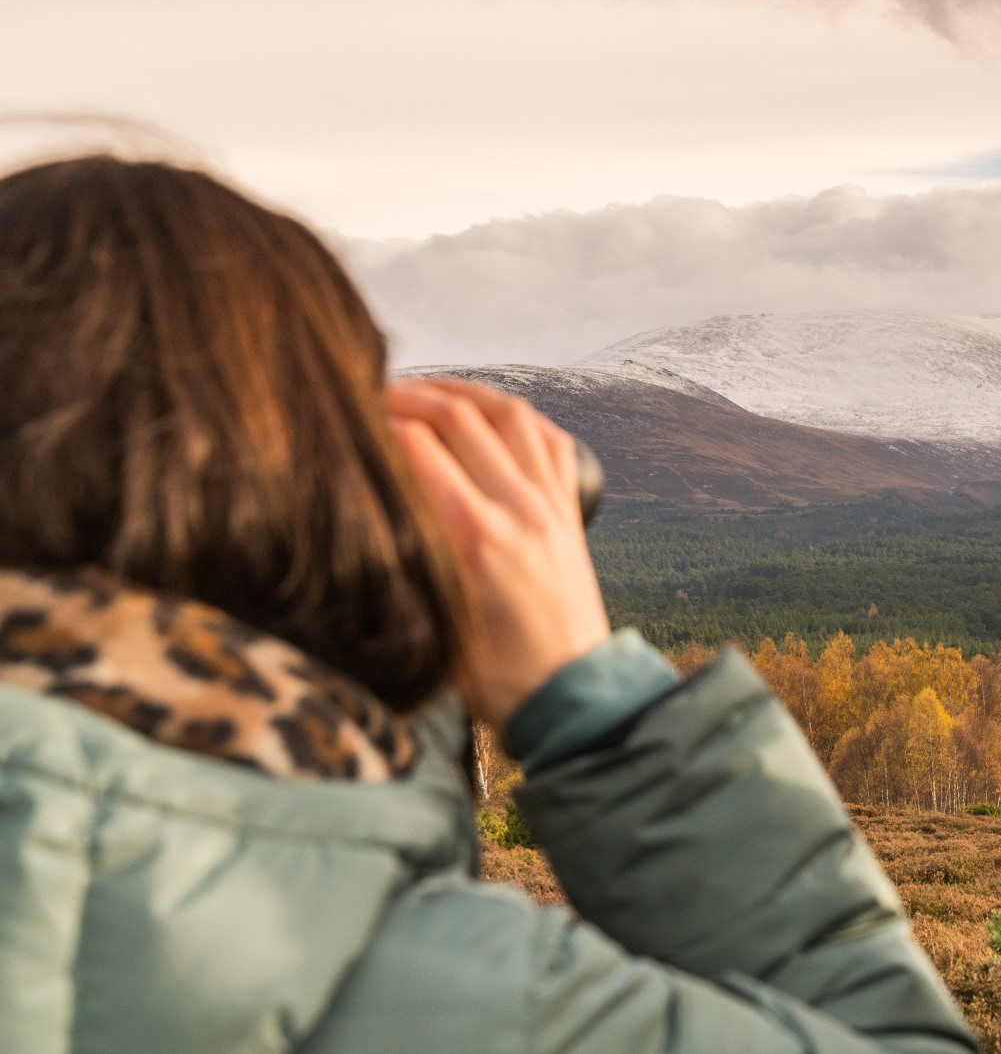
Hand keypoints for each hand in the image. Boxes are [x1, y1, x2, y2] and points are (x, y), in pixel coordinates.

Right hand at [389, 378, 610, 724]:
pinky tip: (490, 413)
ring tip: (425, 390)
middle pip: (460, 416)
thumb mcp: (431, 620)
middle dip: (410, 394)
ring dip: (463, 391)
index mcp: (476, 537)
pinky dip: (516, 415)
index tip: (346, 417)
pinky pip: (549, 440)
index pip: (418, 446)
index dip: (376, 421)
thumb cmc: (497, 677)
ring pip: (509, 414)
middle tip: (373, 392)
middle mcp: (518, 509)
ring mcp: (550, 504)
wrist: (571, 695)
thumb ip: (403, 559)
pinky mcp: (570, 511)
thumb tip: (362, 508)